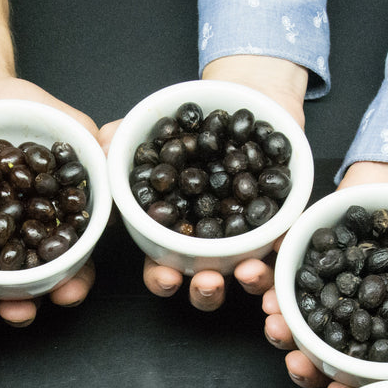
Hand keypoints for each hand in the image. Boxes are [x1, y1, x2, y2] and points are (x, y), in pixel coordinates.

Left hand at [0, 72, 99, 327]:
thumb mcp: (67, 122)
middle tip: (23, 312)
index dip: (74, 281)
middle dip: (25, 304)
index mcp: (50, 221)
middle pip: (24, 283)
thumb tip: (119, 157)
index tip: (70, 291)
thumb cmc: (20, 105)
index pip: (68, 262)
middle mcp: (16, 235)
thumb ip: (95, 146)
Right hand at [97, 55, 307, 311]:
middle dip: (206, 292)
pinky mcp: (282, 220)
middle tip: (209, 281)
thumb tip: (101, 147)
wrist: (248, 95)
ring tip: (249, 270)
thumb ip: (119, 138)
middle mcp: (211, 244)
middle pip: (206, 284)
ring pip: (249, 274)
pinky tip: (281, 245)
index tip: (167, 278)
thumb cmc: (196, 120)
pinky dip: (283, 248)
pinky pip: (285, 243)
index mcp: (174, 233)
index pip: (162, 269)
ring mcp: (248, 236)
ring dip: (250, 281)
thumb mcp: (153, 125)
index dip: (161, 280)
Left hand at [261, 161, 387, 387]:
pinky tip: (261, 280)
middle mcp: (349, 314)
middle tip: (296, 363)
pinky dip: (267, 277)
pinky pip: (279, 271)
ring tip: (274, 320)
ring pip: (293, 317)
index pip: (363, 368)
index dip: (348, 387)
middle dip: (303, 362)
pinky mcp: (303, 252)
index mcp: (382, 327)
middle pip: (320, 351)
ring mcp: (323, 286)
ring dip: (279, 324)